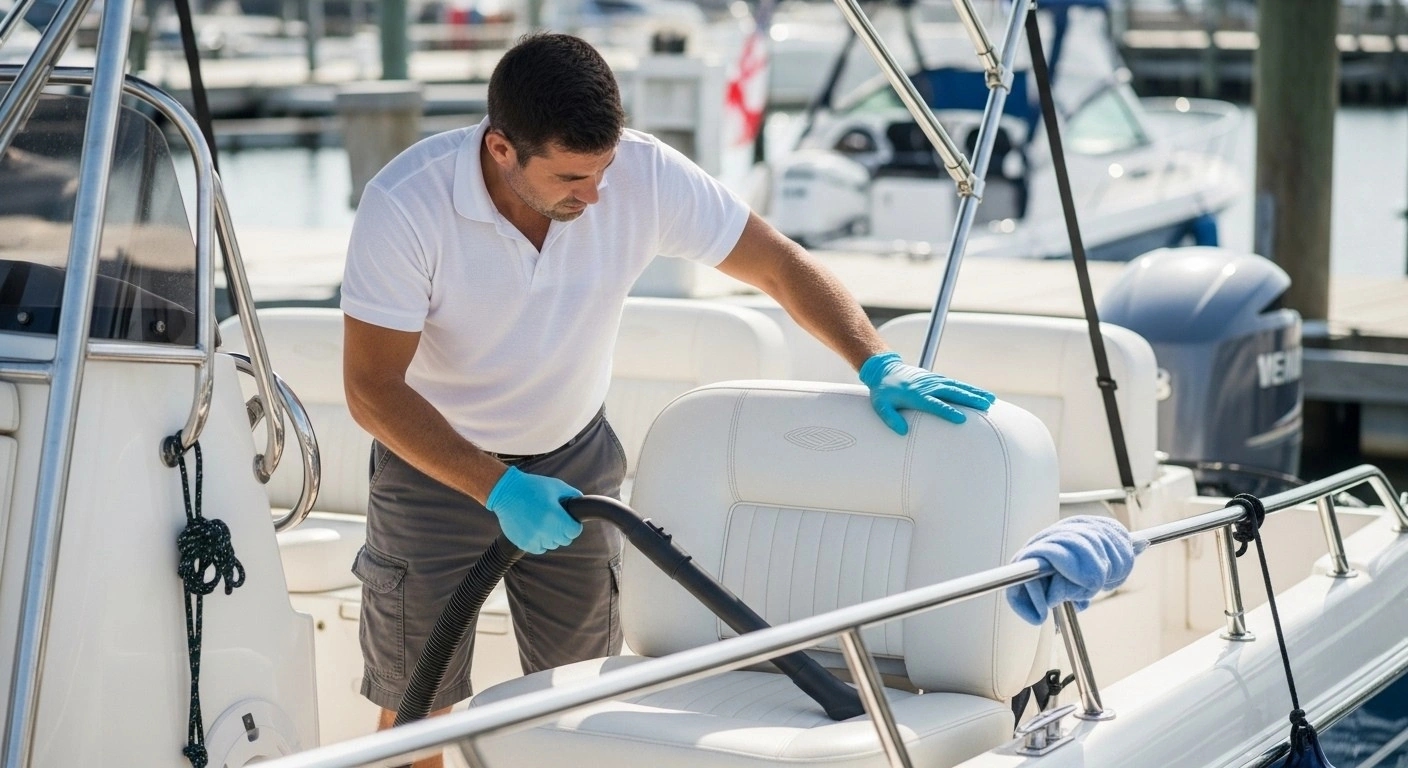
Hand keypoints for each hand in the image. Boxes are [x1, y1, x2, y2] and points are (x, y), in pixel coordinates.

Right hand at [485, 467, 583, 554]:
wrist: (506, 493)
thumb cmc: (532, 487)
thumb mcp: (556, 486)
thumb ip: (573, 495)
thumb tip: (582, 504)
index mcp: (555, 516)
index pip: (574, 531)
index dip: (574, 525)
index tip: (569, 520)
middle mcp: (545, 530)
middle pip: (565, 540)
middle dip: (563, 530)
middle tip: (555, 520)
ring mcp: (534, 538)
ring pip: (552, 545)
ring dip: (551, 536)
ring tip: (543, 522)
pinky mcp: (524, 543)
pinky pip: (539, 549)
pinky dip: (540, 542)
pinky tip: (535, 529)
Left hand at [858, 351, 994, 433]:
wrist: (884, 370)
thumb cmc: (883, 392)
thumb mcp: (881, 406)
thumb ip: (891, 418)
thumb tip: (902, 432)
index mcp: (916, 395)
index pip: (935, 404)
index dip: (948, 411)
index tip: (962, 419)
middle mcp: (928, 386)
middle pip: (952, 393)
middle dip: (970, 400)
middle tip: (986, 407)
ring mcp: (934, 381)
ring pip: (958, 386)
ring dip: (975, 393)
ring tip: (991, 400)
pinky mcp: (937, 378)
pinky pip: (956, 383)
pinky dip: (970, 388)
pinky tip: (981, 394)